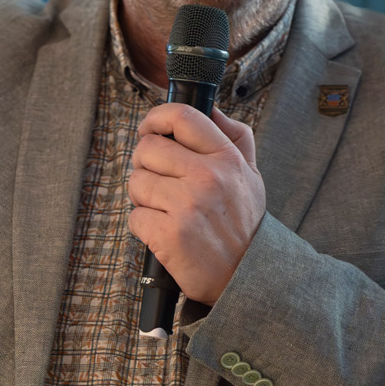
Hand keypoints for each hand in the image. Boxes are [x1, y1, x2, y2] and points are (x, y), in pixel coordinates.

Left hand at [127, 104, 265, 303]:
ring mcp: (187, 206)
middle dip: (145, 165)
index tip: (149, 130)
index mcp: (227, 159)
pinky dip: (142, 226)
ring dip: (143, 198)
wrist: (248, 279)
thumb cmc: (243, 226)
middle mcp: (208, 178)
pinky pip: (134, 216)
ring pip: (136, 182)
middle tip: (159, 182)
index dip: (156, 118)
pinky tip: (163, 233)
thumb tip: (210, 106)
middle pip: (147, 148)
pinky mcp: (170, 234)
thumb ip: (234, 137)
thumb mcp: (250, 176)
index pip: (182, 117)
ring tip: (165, 210)